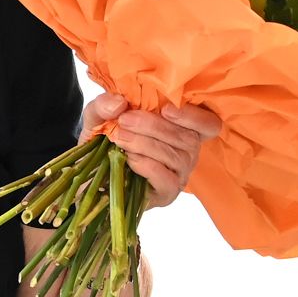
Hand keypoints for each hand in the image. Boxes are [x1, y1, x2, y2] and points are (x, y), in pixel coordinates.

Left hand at [85, 93, 221, 207]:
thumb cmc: (104, 139)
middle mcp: (187, 152)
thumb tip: (119, 102)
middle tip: (124, 121)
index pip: (209, 124)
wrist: (87, 172)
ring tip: (119, 138)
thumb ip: (103, 105)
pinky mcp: (166, 194)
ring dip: (145, 144)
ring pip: (176, 157)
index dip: (194, 116)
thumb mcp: (98, 117)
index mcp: (181, 128)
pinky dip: (147, 166)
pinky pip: (167, 180)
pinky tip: (129, 159)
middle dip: (154, 126)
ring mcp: (178, 174)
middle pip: (189, 138)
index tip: (167, 109)